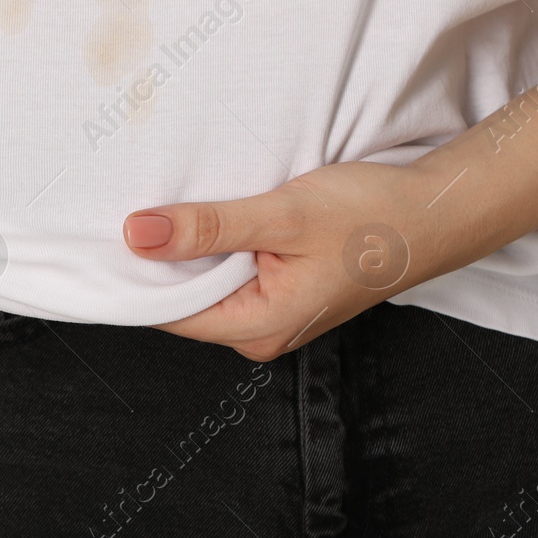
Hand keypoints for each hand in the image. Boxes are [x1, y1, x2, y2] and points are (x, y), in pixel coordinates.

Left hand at [122, 160, 441, 360]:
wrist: (437, 211)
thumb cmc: (373, 217)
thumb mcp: (283, 215)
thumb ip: (208, 227)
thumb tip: (137, 234)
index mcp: (259, 328)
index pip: (166, 313)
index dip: (132, 274)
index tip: (100, 236)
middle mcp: (261, 331)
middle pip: (179, 299)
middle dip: (155, 259)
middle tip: (127, 208)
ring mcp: (271, 311)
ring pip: (202, 281)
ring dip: (185, 247)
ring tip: (163, 206)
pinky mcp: (280, 288)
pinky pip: (225, 269)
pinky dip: (211, 242)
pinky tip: (204, 214)